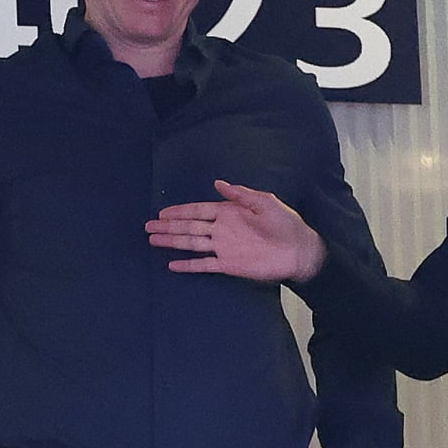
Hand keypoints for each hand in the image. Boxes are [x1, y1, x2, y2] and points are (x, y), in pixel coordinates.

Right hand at [146, 180, 326, 281]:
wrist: (299, 250)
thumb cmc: (286, 223)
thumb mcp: (265, 202)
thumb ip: (240, 194)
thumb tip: (218, 182)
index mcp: (229, 212)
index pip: (198, 210)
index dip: (180, 211)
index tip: (162, 213)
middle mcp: (222, 229)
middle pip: (189, 227)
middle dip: (169, 226)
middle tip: (148, 226)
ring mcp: (224, 247)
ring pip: (192, 243)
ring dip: (172, 241)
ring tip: (153, 240)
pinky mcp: (229, 265)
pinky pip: (204, 264)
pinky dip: (188, 264)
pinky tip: (172, 264)